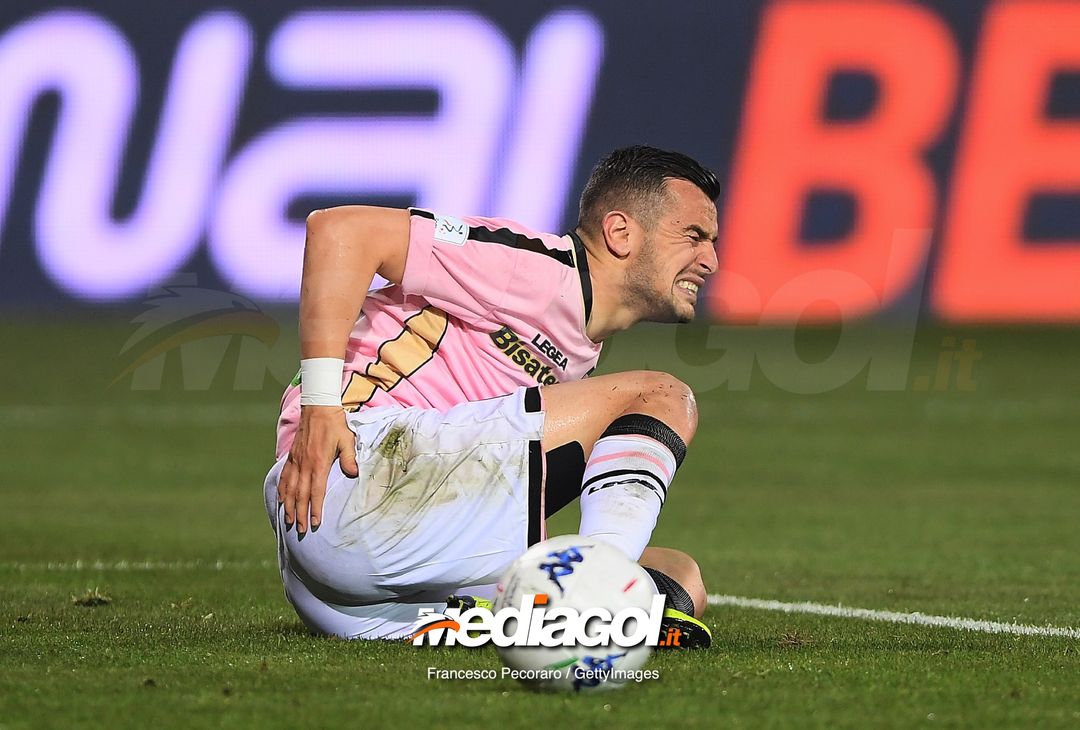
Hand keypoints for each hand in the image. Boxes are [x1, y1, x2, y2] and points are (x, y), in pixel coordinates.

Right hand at [278, 406, 358, 535]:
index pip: (316, 492)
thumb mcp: (347, 440)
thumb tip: (354, 474)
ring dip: (289, 506)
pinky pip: (284, 477)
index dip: (315, 509)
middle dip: (300, 514)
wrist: (318, 409)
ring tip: (289, 522)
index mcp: (319, 463)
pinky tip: (281, 501)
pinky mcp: (292, 457)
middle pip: (300, 495)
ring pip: (290, 489)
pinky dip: (282, 491)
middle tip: (301, 531)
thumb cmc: (336, 426)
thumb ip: (349, 458)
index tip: (315, 523)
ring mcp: (296, 461)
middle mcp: (305, 465)